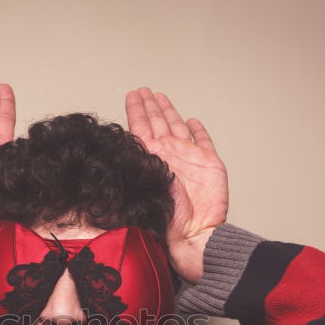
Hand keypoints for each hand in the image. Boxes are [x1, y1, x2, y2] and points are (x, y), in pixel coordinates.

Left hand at [125, 88, 228, 283]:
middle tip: (142, 91)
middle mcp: (168, 154)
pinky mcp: (209, 163)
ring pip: (177, 126)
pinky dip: (198, 130)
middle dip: (149, 106)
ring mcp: (189, 157)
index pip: (139, 127)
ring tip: (160, 97)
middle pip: (157, 122)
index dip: (136, 110)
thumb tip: (115, 148)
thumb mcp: (143, 185)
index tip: (131, 95)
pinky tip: (192, 121)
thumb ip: (135, 164)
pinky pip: (203, 141)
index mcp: (151, 158)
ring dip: (168, 111)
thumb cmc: (168, 219)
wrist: (195, 232)